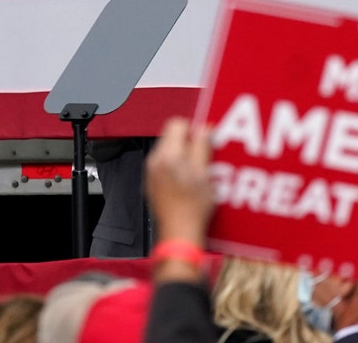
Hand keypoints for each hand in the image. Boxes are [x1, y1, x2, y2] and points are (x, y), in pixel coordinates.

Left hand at [145, 117, 214, 247]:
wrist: (179, 233)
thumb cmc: (192, 209)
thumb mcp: (205, 174)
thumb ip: (202, 147)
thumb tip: (204, 128)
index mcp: (167, 156)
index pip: (177, 124)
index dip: (194, 128)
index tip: (205, 139)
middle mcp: (155, 162)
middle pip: (172, 136)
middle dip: (190, 141)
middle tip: (205, 155)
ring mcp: (152, 173)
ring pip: (170, 150)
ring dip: (186, 154)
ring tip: (200, 170)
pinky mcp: (153, 183)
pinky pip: (166, 164)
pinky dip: (179, 166)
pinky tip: (190, 180)